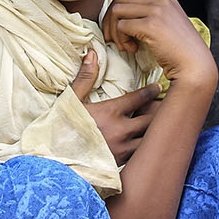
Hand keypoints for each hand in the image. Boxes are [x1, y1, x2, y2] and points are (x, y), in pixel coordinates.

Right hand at [70, 50, 162, 164]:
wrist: (53, 163)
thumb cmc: (60, 129)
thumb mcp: (71, 101)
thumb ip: (85, 78)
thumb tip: (92, 53)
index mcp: (110, 112)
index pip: (140, 98)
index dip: (151, 91)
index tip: (158, 87)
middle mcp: (121, 130)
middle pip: (153, 118)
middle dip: (159, 110)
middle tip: (165, 104)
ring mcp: (123, 149)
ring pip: (151, 137)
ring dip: (156, 130)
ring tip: (162, 124)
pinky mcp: (122, 164)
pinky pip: (143, 153)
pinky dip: (148, 146)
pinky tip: (150, 143)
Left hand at [100, 0, 217, 90]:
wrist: (195, 67)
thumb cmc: (182, 54)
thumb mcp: (169, 28)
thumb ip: (153, 18)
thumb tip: (126, 20)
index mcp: (167, 0)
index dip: (122, 11)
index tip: (125, 30)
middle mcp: (162, 1)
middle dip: (111, 19)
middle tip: (117, 38)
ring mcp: (157, 12)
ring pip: (117, 10)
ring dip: (114, 29)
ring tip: (124, 45)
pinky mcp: (151, 25)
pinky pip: (121, 26)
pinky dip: (121, 39)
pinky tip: (132, 50)